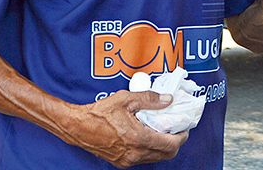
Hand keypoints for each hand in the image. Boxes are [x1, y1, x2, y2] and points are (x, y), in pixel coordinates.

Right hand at [66, 90, 187, 167]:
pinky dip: (151, 149)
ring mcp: (127, 160)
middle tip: (176, 128)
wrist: (77, 127)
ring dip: (164, 146)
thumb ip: (150, 99)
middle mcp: (134, 153)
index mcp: (138, 138)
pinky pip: (144, 158)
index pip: (171, 145)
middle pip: (167, 154)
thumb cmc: (99, 113)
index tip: (184, 126)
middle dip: (176, 142)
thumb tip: (168, 100)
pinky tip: (148, 135)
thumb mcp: (126, 99)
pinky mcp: (121, 162)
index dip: (182, 136)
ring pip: (156, 158)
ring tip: (163, 130)